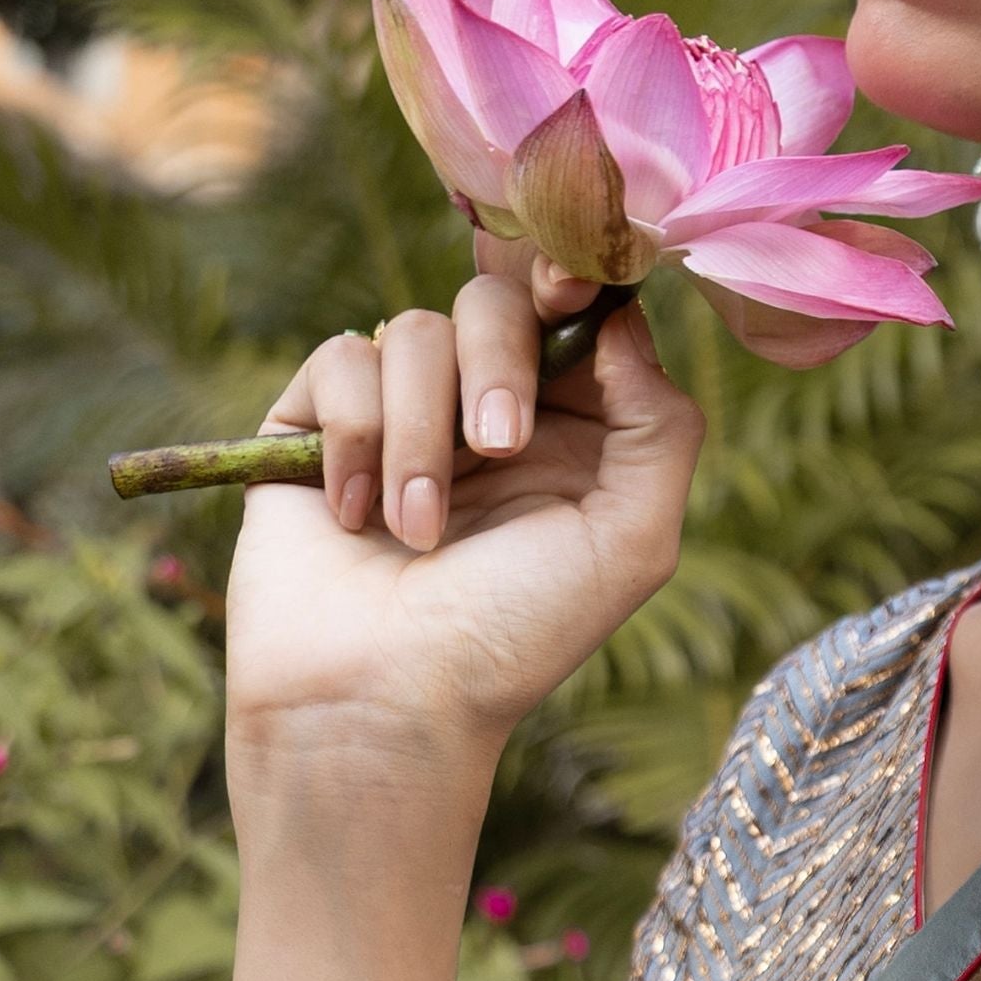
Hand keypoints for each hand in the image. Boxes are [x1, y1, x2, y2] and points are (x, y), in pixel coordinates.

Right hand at [227, 242, 703, 759]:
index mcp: (574, 431)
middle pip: (497, 302)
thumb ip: (660, 428)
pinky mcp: (320, 421)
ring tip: (417, 532)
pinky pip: (342, 359)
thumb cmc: (513, 637)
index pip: (577, 315)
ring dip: (421, 435)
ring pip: (416, 331)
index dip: (575, 281)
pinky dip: (354, 436)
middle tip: (498, 448)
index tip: (567, 289)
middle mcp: (488, 411)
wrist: (382, 699)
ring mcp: (403, 413)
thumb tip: (621, 319)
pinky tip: (354, 516)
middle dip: (499, 365)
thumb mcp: (630, 543)